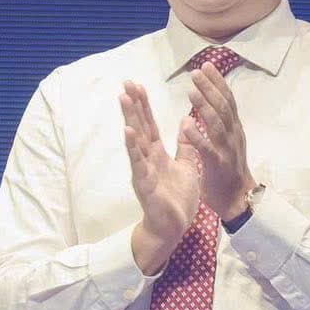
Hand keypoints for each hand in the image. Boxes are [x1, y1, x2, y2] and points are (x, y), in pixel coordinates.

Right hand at [120, 82, 201, 273]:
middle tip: (126, 83)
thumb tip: (186, 121)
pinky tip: (128, 132)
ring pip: (135, 140)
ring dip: (129, 119)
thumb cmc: (177, 198)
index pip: (149, 124)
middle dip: (133, 105)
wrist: (174, 226)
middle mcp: (147, 158)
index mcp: (157, 153)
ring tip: (123, 99)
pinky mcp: (144, 183)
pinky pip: (138, 163)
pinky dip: (133, 147)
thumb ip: (184, 144)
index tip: (138, 86)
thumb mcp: (187, 165)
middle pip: (139, 126)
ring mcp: (143, 169)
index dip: (144, 105)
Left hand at [184, 63, 255, 219]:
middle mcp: (233, 135)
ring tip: (191, 91)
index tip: (207, 65)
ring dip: (204, 106)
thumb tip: (214, 100)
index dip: (217, 82)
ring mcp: (227, 150)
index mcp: (233, 129)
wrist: (237, 199)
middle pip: (222, 107)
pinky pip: (207, 149)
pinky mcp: (218, 165)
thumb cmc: (227, 169)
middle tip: (197, 71)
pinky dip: (197, 135)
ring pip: (217, 124)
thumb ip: (220, 122)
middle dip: (210, 88)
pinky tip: (186, 123)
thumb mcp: (227, 141)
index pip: (227, 100)